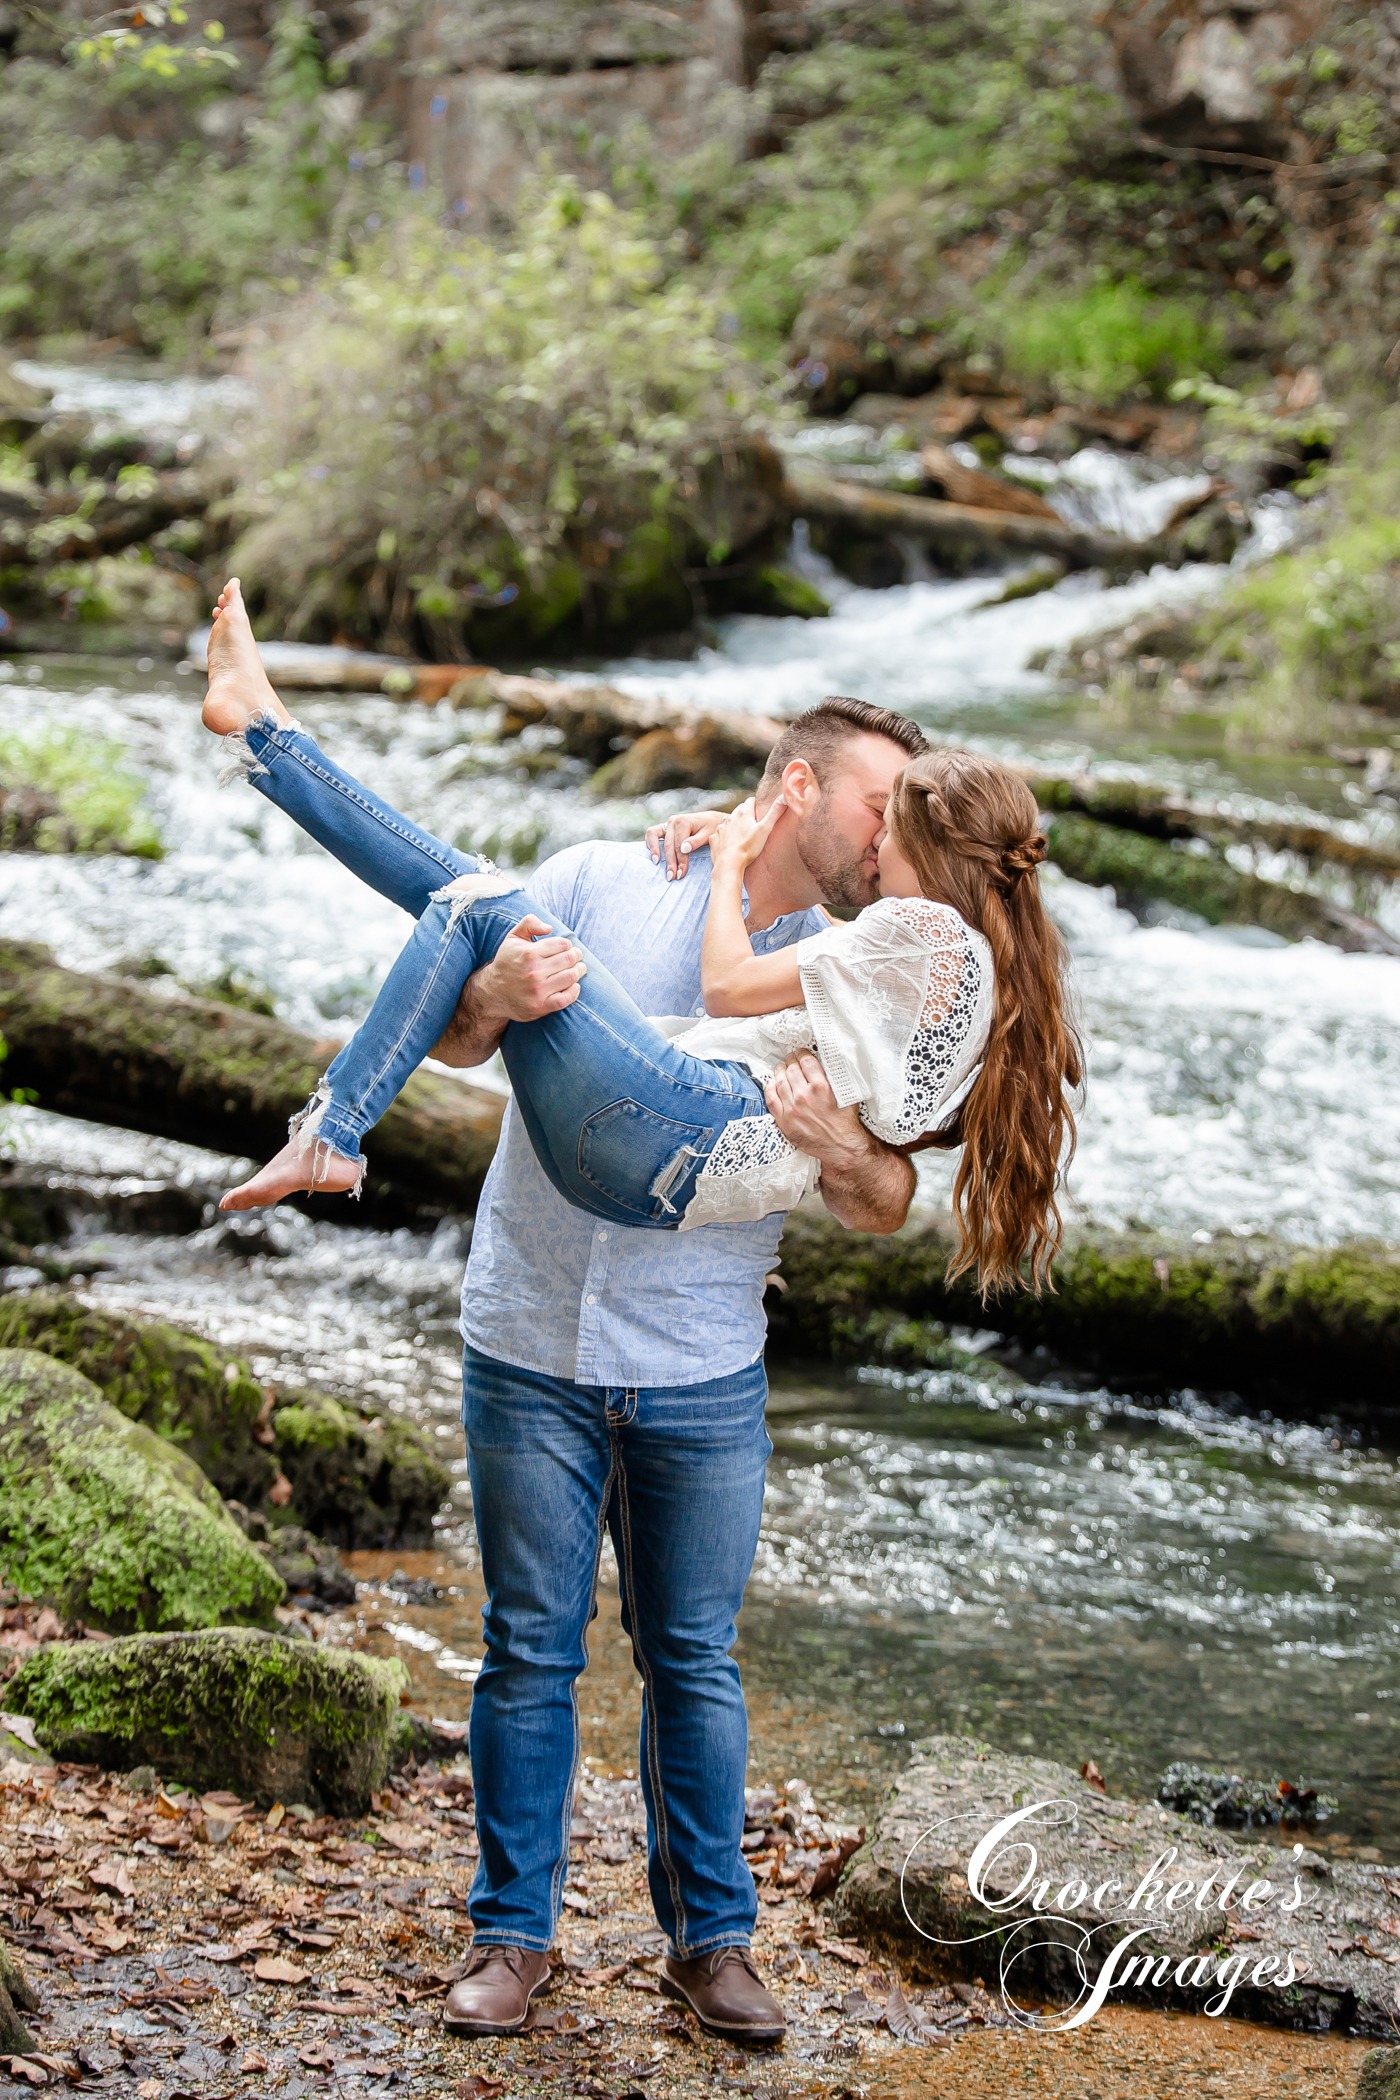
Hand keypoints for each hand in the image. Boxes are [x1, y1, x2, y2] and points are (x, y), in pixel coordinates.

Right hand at [430, 915, 585, 1064]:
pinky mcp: (540, 1006)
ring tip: (578, 969)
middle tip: (576, 957)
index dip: (567, 945)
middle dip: (576, 956)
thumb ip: (529, 923)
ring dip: (578, 971)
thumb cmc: (507, 962)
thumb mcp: (512, 938)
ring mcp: (537, 991)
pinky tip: (574, 985)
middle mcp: (534, 972)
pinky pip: (566, 998)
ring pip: (571, 977)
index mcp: (529, 953)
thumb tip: (549, 927)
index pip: (563, 944)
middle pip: (569, 959)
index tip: (566, 947)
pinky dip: (574, 991)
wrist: (492, 992)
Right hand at [645, 809, 729, 880]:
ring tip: (656, 863)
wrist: (713, 820)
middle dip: (670, 862)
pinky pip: (652, 833)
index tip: (681, 873)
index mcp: (683, 821)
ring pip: (655, 836)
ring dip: (655, 850)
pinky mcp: (664, 828)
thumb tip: (683, 849)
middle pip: (668, 844)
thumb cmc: (712, 828)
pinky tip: (654, 855)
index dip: (680, 860)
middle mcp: (673, 821)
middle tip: (671, 876)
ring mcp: (667, 824)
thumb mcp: (708, 835)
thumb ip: (696, 841)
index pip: (679, 845)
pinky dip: (651, 843)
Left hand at [710, 796, 783, 873]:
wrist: (729, 863)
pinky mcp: (714, 838)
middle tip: (753, 823)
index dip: (756, 804)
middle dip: (745, 813)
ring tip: (741, 834)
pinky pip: (719, 833)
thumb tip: (784, 797)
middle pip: (739, 809)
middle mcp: (730, 817)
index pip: (750, 801)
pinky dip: (724, 836)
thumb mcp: (765, 829)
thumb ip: (774, 813)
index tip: (760, 811)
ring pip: (728, 821)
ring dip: (734, 824)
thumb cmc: (749, 847)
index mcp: (743, 813)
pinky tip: (730, 843)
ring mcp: (720, 828)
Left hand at [764, 1051, 872, 1169]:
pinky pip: (771, 1099)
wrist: (840, 1146)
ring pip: (780, 1081)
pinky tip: (772, 1083)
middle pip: (791, 1069)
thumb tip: (826, 1061)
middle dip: (791, 1060)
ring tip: (781, 1068)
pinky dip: (770, 1088)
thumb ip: (836, 1077)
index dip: (802, 1053)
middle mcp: (805, 1096)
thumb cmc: (845, 1121)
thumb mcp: (847, 1093)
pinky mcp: (784, 1121)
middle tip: (791, 1059)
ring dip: (780, 1071)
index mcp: (822, 1086)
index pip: (806, 1061)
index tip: (801, 1053)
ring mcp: (792, 1109)